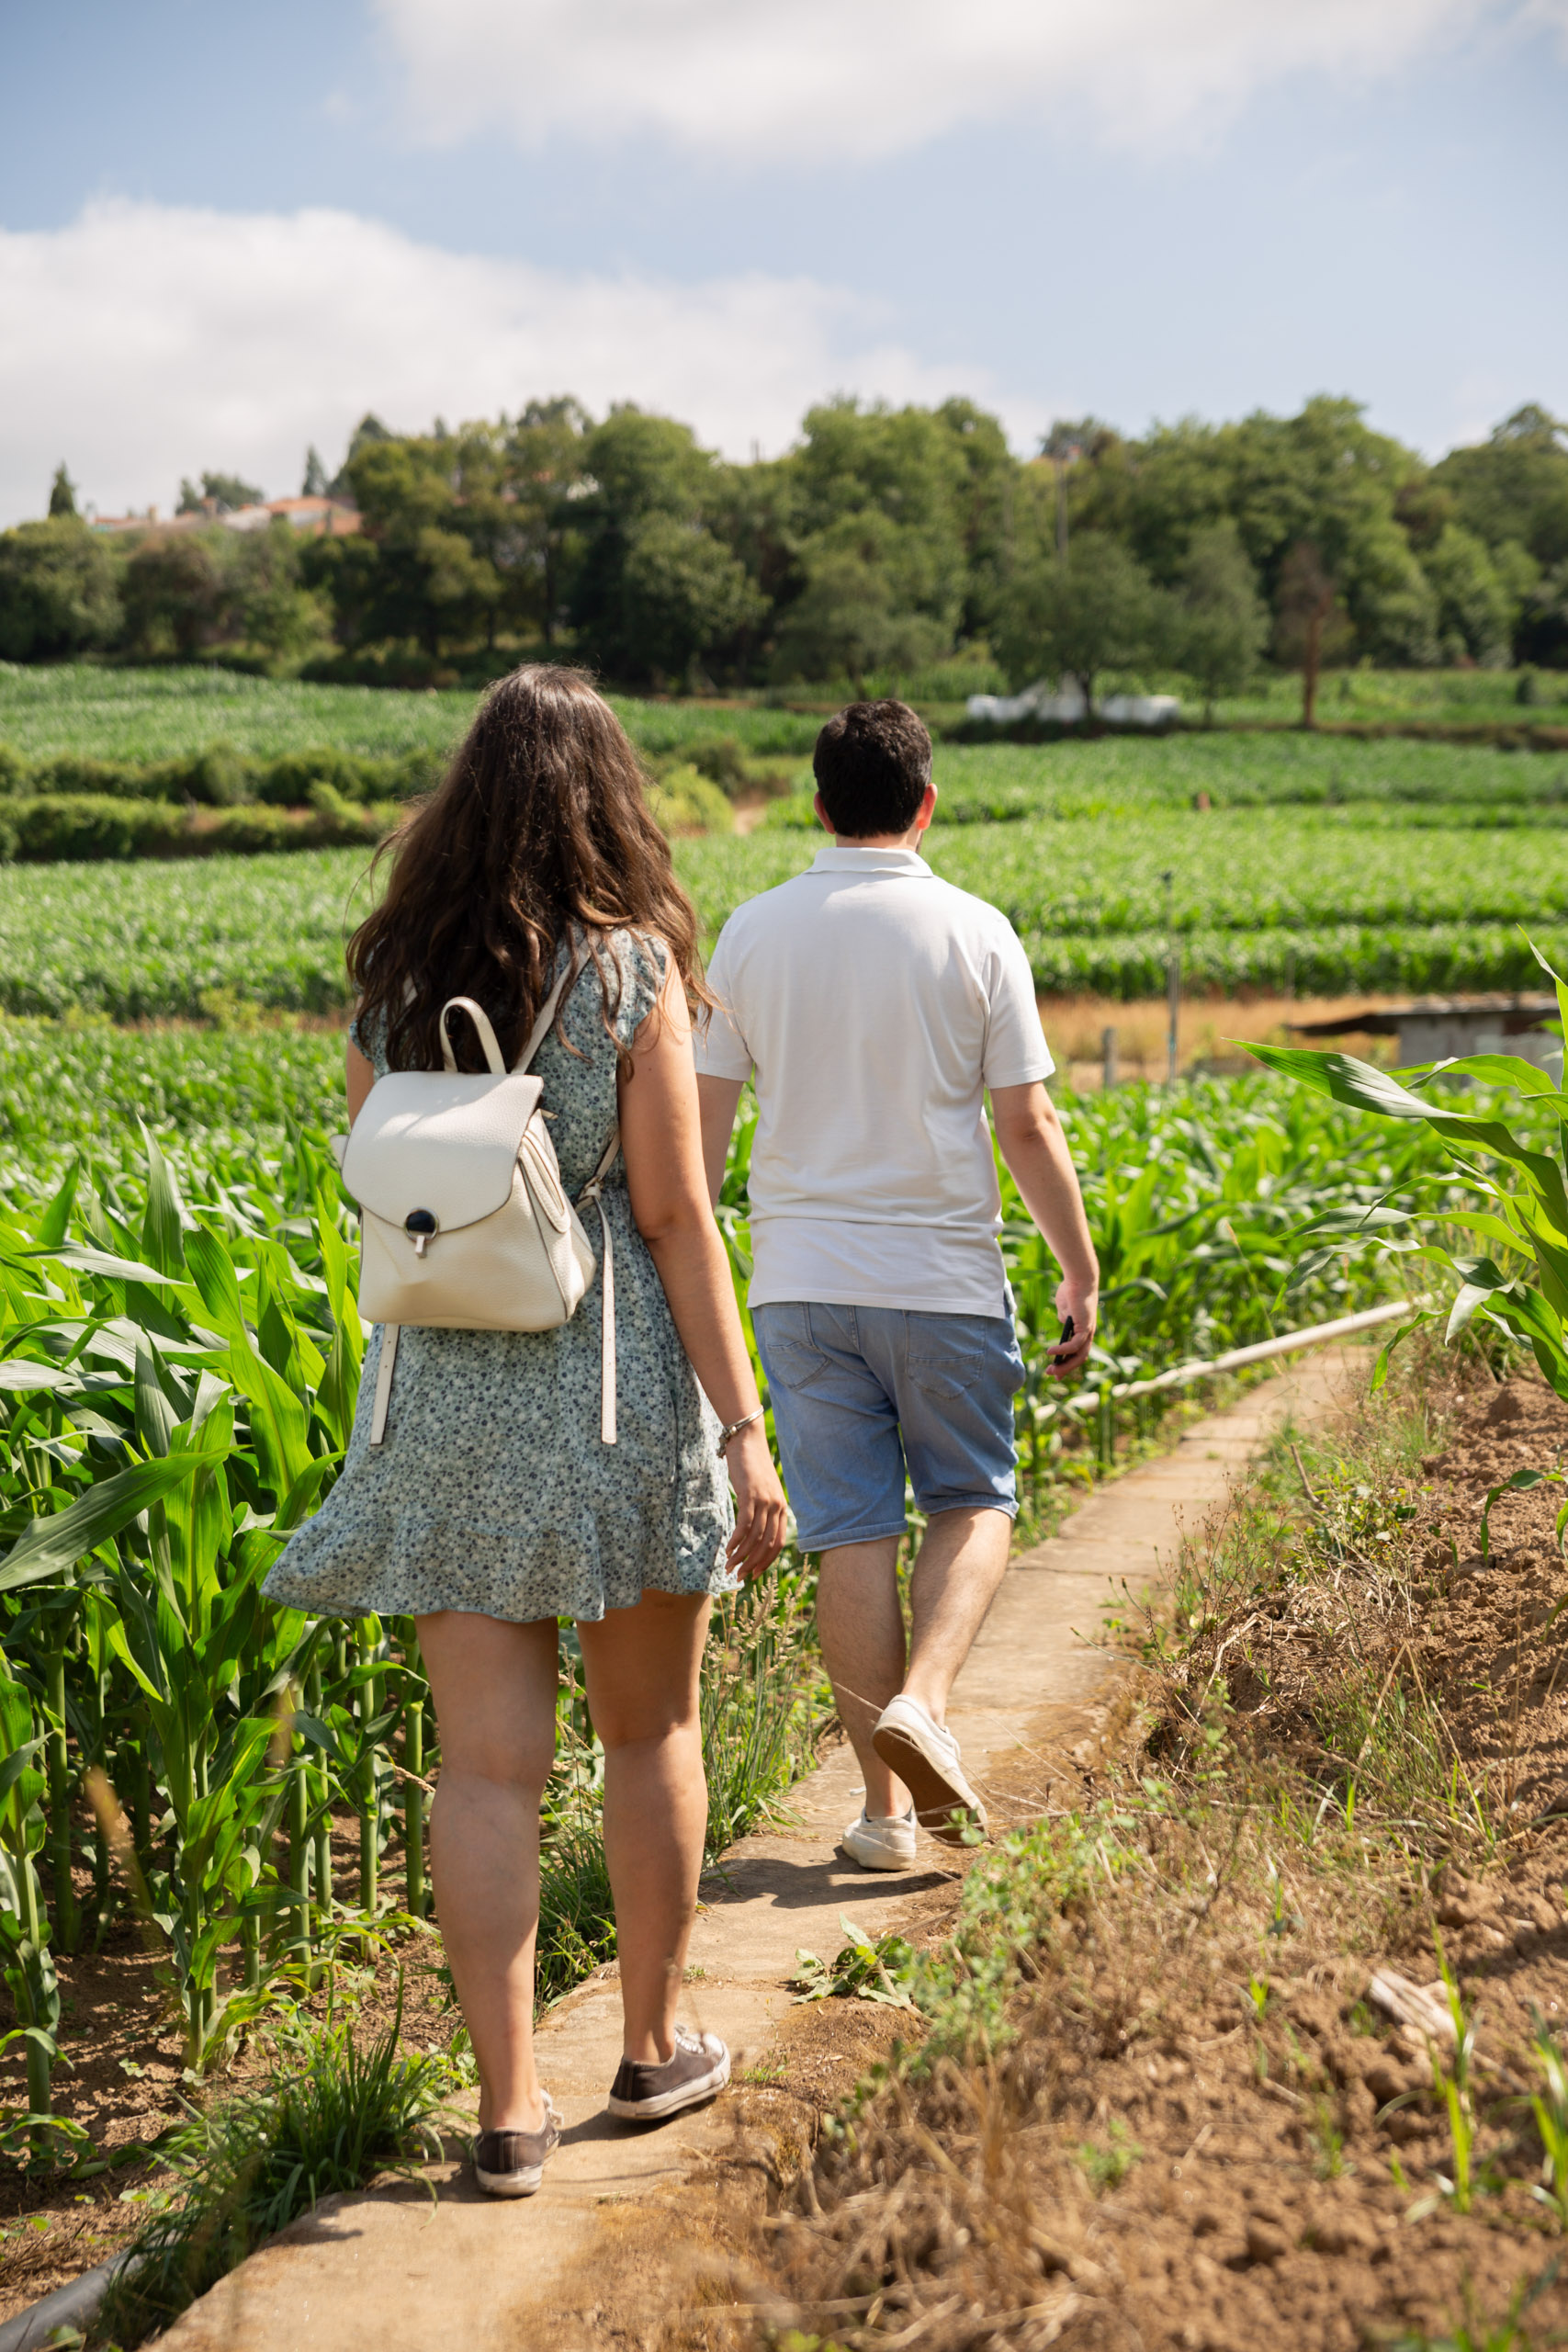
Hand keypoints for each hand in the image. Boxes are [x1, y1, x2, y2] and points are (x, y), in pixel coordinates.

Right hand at [723, 1421, 787, 1580]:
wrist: (747, 1440)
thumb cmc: (752, 1467)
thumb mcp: (762, 1491)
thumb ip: (762, 1509)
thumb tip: (753, 1531)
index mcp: (782, 1508)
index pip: (778, 1543)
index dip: (766, 1561)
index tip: (754, 1573)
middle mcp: (777, 1507)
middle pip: (767, 1544)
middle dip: (753, 1563)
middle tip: (739, 1576)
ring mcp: (765, 1501)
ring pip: (755, 1537)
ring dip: (741, 1555)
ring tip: (729, 1566)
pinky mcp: (751, 1495)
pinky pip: (744, 1524)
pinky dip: (736, 1540)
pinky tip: (727, 1549)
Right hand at [1049, 1276, 1097, 1378]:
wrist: (1078, 1280)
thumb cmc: (1071, 1292)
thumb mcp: (1065, 1309)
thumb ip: (1065, 1318)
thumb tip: (1063, 1322)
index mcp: (1083, 1331)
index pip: (1077, 1352)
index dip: (1067, 1363)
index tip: (1056, 1370)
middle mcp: (1088, 1334)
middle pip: (1079, 1358)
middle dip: (1065, 1368)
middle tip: (1052, 1374)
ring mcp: (1088, 1332)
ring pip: (1079, 1355)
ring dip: (1064, 1365)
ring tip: (1051, 1369)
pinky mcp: (1085, 1327)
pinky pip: (1074, 1344)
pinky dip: (1062, 1350)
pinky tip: (1051, 1352)